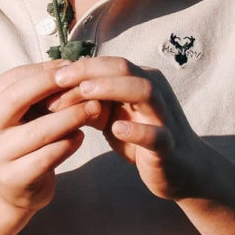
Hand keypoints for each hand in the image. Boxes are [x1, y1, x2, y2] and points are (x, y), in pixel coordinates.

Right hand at [0, 62, 101, 212]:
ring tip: (93, 109)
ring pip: (38, 130)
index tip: (71, 66)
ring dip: (70, 116)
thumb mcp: (23, 115)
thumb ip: (38, 94)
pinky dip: (68, 144)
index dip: (42, 70)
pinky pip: (47, 157)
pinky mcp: (14, 179)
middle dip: (53, 86)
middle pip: (17, 98)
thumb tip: (69, 66)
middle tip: (84, 82)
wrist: (11, 190)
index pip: (11, 79)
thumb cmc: (22, 143)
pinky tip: (80, 137)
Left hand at [52, 57, 203, 201]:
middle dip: (90, 70)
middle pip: (125, 68)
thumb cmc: (143, 140)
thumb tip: (56, 91)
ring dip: (113, 88)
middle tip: (60, 78)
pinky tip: (117, 129)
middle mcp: (156, 92)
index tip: (51, 74)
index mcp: (142, 81)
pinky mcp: (169, 145)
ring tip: (85, 92)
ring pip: (144, 91)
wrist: (183, 170)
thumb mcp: (114, 117)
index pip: (110, 64)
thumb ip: (92, 103)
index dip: (80, 66)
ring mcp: (164, 116)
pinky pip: (156, 134)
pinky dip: (137, 130)